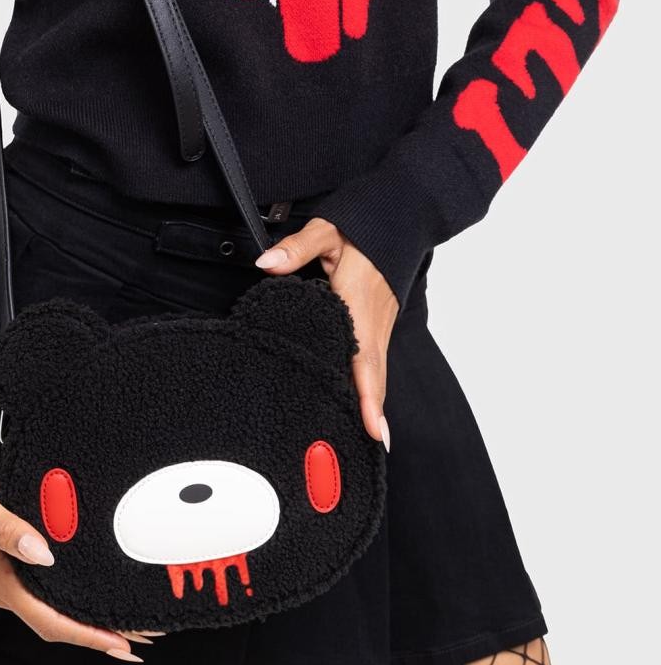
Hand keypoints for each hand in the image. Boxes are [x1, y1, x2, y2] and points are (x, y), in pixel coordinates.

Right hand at [0, 477, 162, 658]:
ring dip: (80, 620)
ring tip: (122, 621)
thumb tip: (45, 553)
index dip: (86, 634)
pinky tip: (80, 596)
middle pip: (51, 624)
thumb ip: (6, 527)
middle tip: (140, 639)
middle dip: (94, 634)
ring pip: (44, 613)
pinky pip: (35, 599)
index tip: (122, 644)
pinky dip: (62, 604)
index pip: (47, 619)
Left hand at [255, 218, 398, 449]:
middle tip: (369, 447)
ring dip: (371, 402)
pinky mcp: (378, 322)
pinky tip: (361, 404)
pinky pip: (374, 360)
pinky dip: (369, 385)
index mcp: (359, 304)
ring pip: (375, 371)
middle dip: (372, 412)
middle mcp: (373, 321)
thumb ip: (295, 249)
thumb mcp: (326, 231)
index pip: (364, 358)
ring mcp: (379, 324)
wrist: (398, 217)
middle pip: (373, 376)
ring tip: (363, 437)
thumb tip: (266, 264)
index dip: (368, 396)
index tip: (372, 429)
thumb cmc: (362, 227)